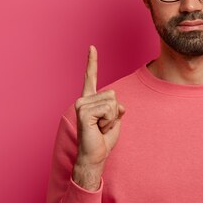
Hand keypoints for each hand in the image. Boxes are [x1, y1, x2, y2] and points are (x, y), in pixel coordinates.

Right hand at [72, 45, 125, 189]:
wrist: (95, 156)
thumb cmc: (103, 140)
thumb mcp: (115, 120)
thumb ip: (117, 108)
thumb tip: (120, 105)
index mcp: (90, 99)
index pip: (91, 77)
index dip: (92, 62)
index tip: (92, 47)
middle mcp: (83, 99)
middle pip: (113, 94)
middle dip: (114, 112)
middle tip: (102, 125)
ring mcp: (82, 105)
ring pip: (112, 102)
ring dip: (112, 118)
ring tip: (100, 127)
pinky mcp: (84, 112)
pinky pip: (109, 109)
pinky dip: (109, 121)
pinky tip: (98, 128)